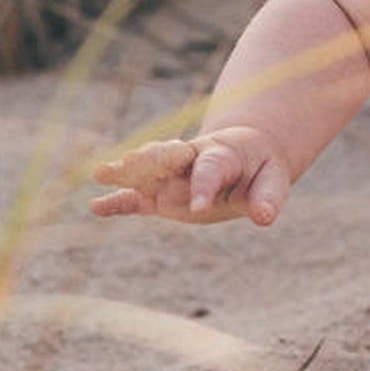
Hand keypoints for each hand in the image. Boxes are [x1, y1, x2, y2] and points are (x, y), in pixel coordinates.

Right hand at [90, 127, 292, 226]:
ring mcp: (172, 176)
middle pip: (169, 155)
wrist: (247, 156)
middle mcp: (191, 160)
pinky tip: (96, 207)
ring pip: (147, 171)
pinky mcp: (160, 194)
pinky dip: (117, 202)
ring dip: (126, 172)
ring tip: (102, 172)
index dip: (204, 186)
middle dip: (151, 159)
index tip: (199, 209)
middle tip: (132, 164)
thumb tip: (264, 217)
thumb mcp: (273, 180)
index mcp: (222, 153)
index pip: (210, 168)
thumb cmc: (260, 168)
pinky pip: (136, 197)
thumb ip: (268, 197)